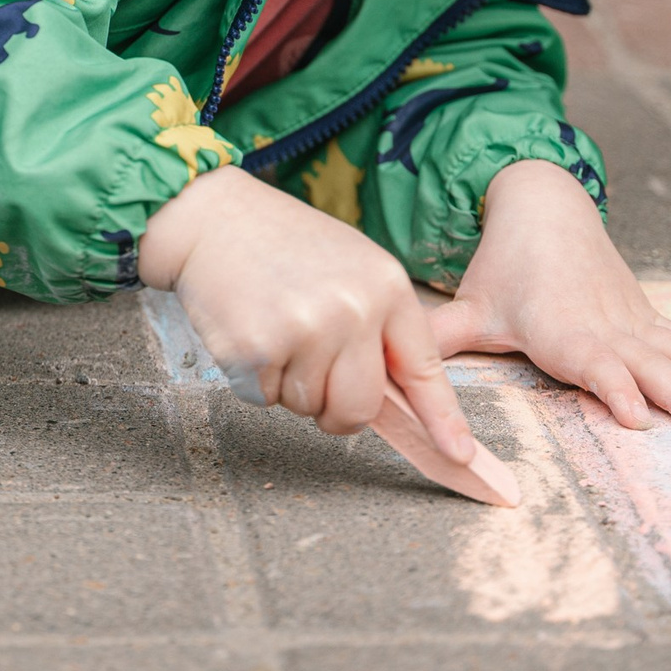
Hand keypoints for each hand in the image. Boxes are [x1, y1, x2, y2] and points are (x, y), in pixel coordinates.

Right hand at [142, 165, 475, 462]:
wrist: (211, 216)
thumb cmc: (280, 244)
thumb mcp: (350, 268)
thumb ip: (375, 326)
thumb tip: (389, 397)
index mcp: (385, 287)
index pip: (422, 367)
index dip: (442, 418)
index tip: (459, 454)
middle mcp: (353, 310)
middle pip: (359, 408)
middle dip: (334, 409)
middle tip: (308, 369)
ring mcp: (306, 330)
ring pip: (306, 407)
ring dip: (286, 384)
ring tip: (272, 328)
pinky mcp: (257, 349)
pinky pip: (263, 399)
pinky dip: (251, 377)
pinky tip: (246, 330)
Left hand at [429, 160, 670, 430]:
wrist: (543, 208)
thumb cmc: (503, 267)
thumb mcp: (469, 305)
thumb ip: (442, 341)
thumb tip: (398, 374)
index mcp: (557, 327)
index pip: (590, 360)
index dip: (613, 386)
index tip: (637, 415)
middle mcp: (599, 324)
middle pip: (642, 362)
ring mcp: (628, 320)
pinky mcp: (644, 317)